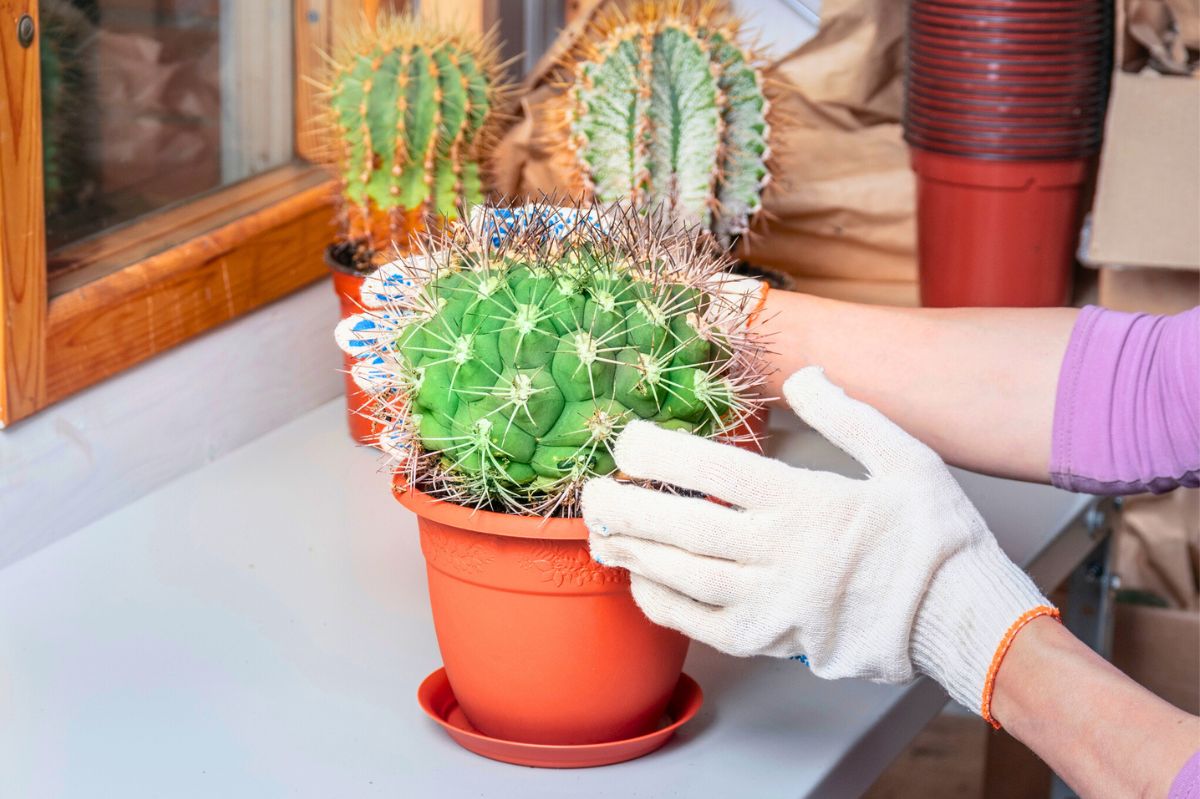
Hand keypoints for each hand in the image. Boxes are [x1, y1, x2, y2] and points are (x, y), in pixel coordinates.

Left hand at [584, 367, 1054, 719]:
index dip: (661, 454)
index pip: (717, 471)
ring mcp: (776, 602)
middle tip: (591, 493)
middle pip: (686, 527)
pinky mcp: (775, 640)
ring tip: (602, 535)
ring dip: (638, 555)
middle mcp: (783, 553)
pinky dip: (667, 606)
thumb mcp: (907, 458)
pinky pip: (706, 626)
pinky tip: (643, 584)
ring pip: (687, 577)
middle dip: (629, 508)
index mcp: (810, 503)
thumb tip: (802, 374)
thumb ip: (849, 414)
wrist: (961, 618)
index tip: (626, 441)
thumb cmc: (936, 538)